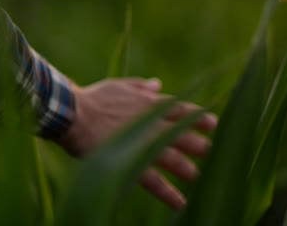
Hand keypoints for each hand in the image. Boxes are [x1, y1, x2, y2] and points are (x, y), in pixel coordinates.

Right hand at [59, 78, 217, 209]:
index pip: (183, 110)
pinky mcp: (131, 161)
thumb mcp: (120, 85)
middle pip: (185, 136)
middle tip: (212, 153)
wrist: (73, 113)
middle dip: (201, 146)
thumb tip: (157, 83)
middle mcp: (153, 123)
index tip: (213, 124)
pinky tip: (181, 203)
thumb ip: (141, 85)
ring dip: (189, 170)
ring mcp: (143, 143)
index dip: (199, 118)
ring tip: (200, 179)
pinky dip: (169, 193)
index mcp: (150, 103)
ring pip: (175, 159)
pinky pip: (154, 181)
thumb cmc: (93, 98)